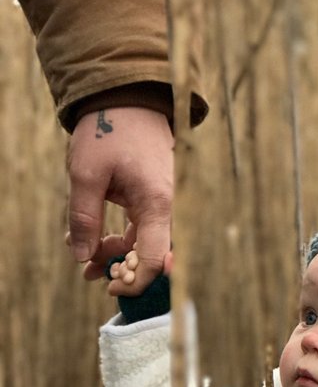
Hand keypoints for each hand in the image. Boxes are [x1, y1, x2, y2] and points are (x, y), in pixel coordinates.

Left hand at [66, 107, 172, 293]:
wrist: (126, 100)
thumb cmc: (108, 132)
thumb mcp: (86, 174)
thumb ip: (83, 218)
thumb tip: (82, 257)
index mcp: (157, 203)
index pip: (156, 259)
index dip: (134, 281)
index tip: (109, 287)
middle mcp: (166, 207)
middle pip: (150, 255)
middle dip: (119, 268)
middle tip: (87, 272)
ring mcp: (161, 202)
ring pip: (144, 243)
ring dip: (116, 253)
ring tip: (84, 255)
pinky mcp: (153, 197)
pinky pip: (141, 227)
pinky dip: (120, 237)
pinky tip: (95, 238)